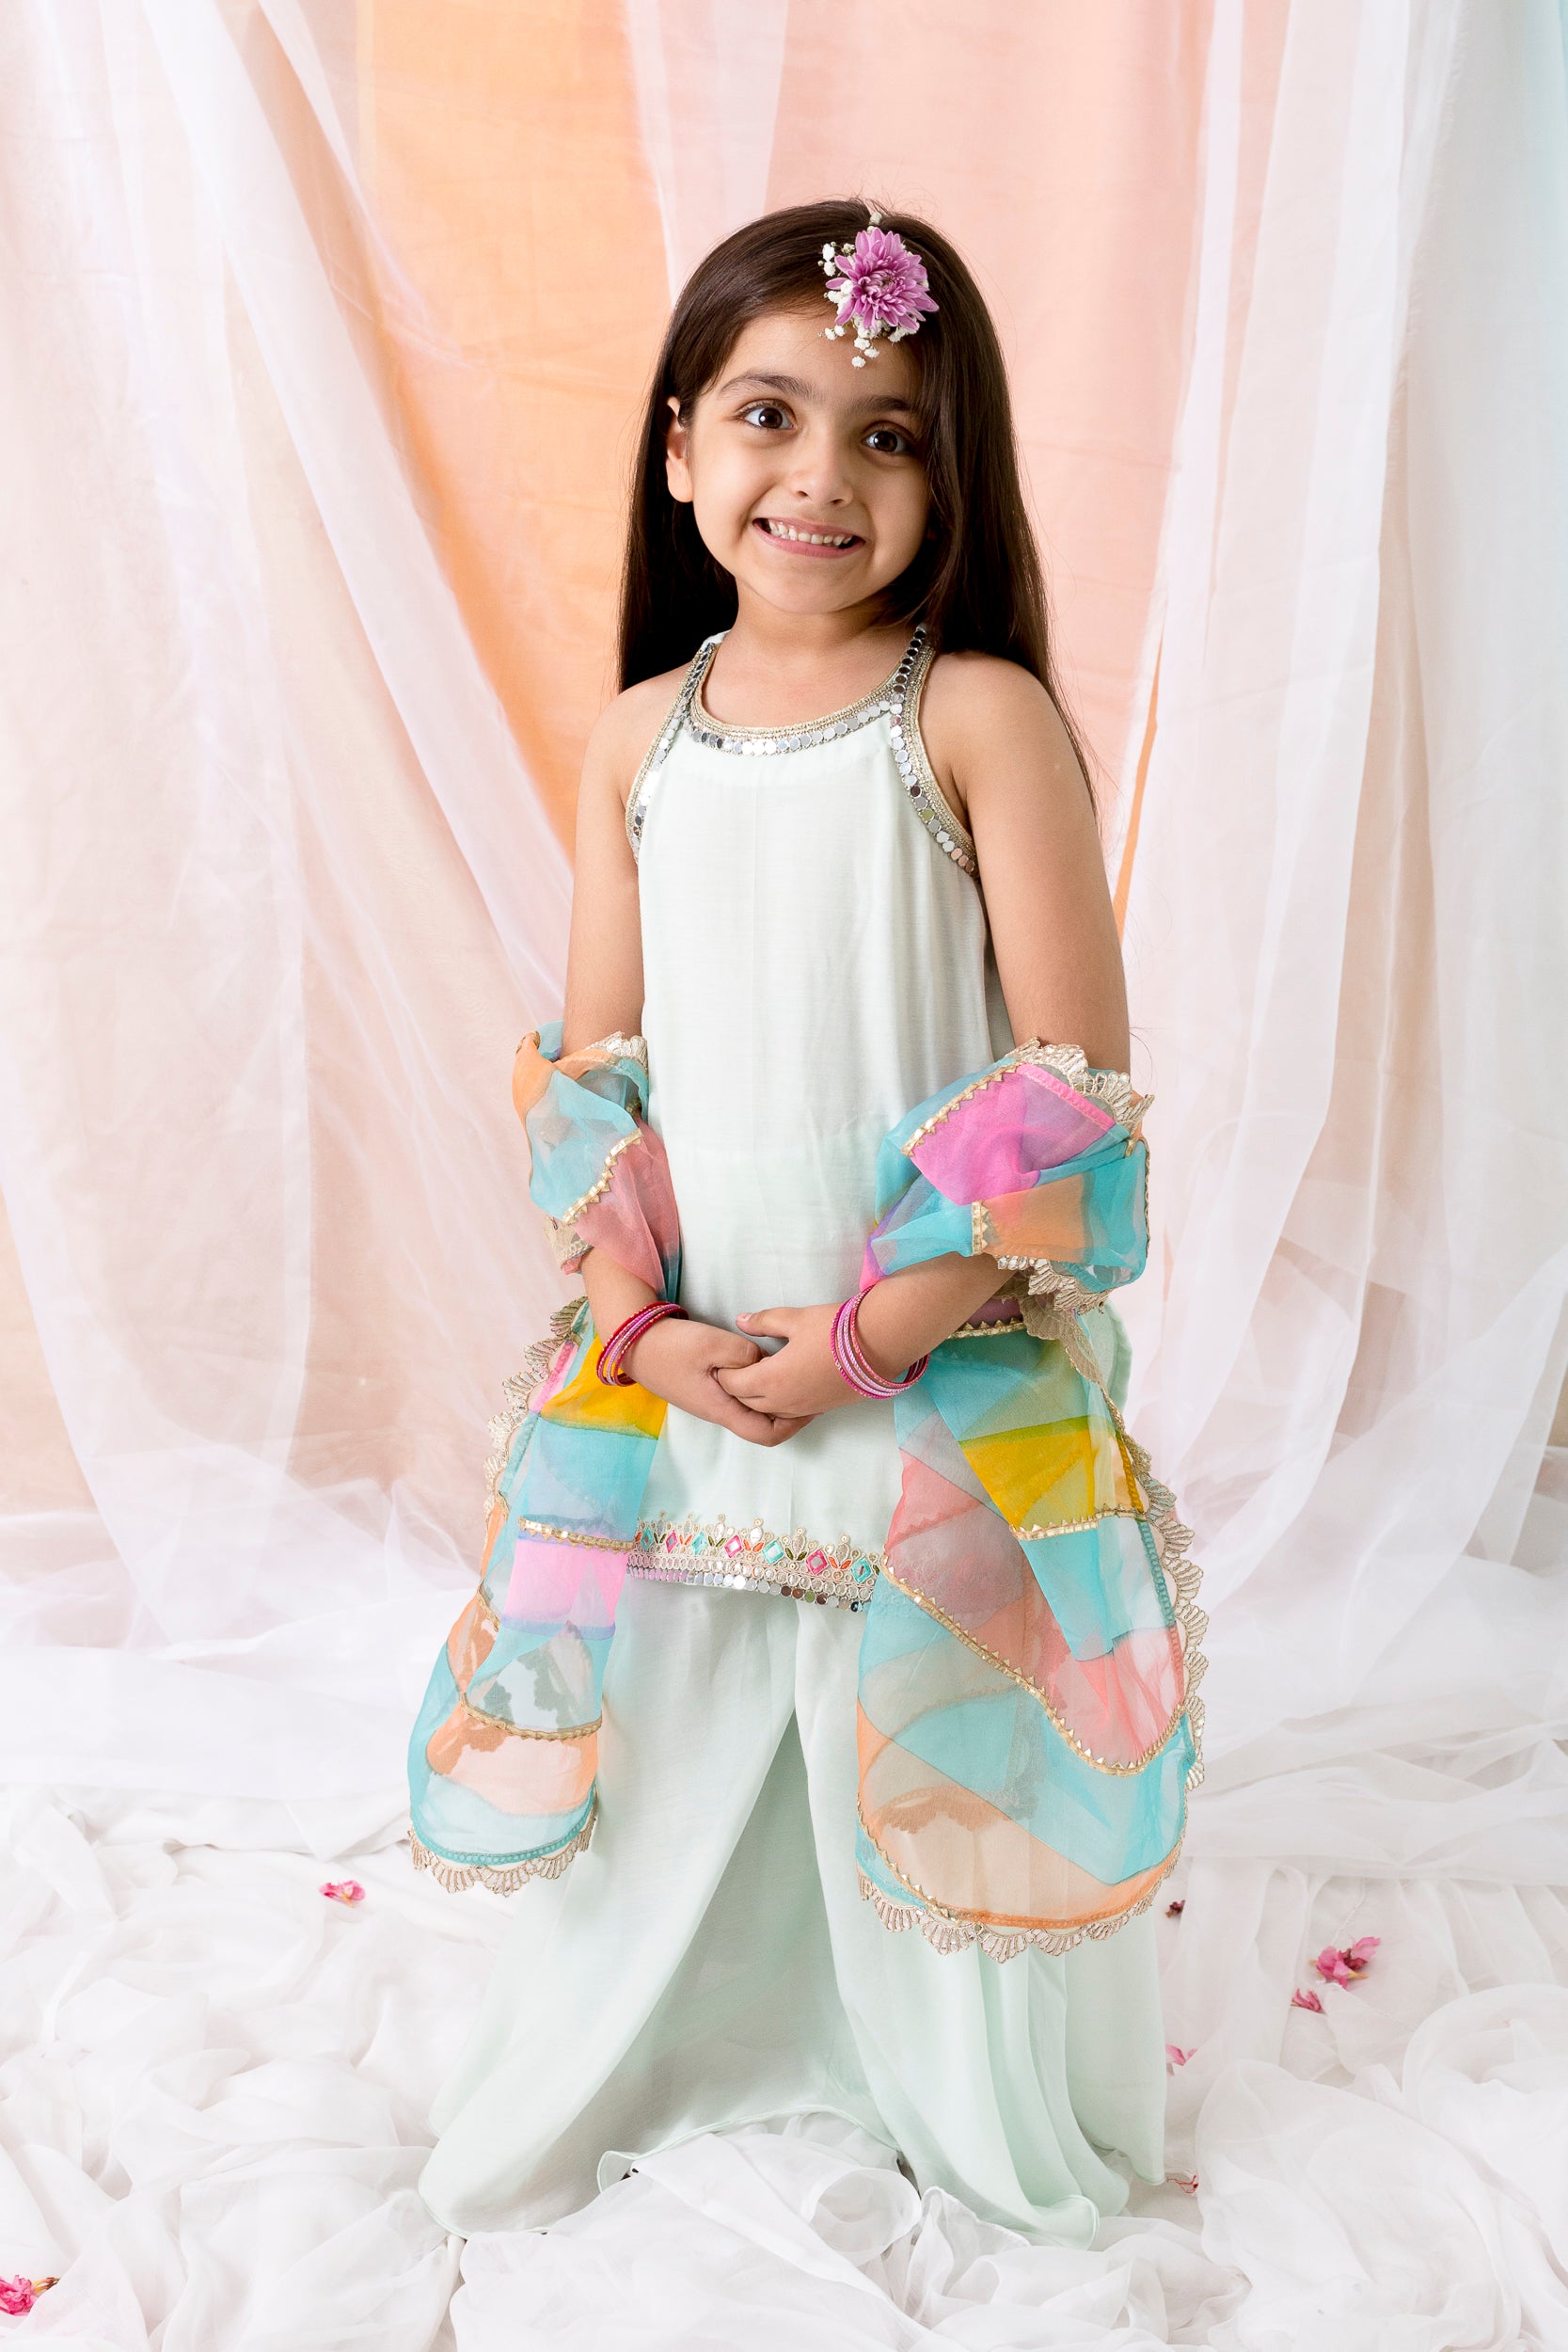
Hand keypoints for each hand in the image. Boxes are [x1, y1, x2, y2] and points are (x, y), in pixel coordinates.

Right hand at [625, 1314, 813, 1447]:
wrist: (635, 1344)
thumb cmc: (672, 1346)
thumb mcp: (713, 1344)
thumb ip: (746, 1356)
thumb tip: (766, 1364)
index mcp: (722, 1408)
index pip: (766, 1433)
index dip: (794, 1425)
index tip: (812, 1404)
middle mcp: (718, 1412)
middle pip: (762, 1427)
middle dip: (790, 1414)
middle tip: (811, 1392)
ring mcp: (712, 1402)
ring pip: (752, 1412)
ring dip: (774, 1402)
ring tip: (794, 1380)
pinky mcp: (707, 1390)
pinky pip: (741, 1400)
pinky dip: (759, 1392)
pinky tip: (768, 1371)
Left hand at [717, 1305, 860, 1419]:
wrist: (879, 1344)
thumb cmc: (836, 1329)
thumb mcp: (794, 1318)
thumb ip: (763, 1322)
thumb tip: (741, 1321)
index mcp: (773, 1378)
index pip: (733, 1384)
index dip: (724, 1373)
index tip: (724, 1361)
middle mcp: (785, 1401)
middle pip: (747, 1402)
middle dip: (737, 1387)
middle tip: (736, 1369)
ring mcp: (804, 1408)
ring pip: (768, 1412)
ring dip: (757, 1399)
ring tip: (757, 1377)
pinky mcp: (820, 1409)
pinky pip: (789, 1414)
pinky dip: (777, 1404)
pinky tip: (782, 1386)